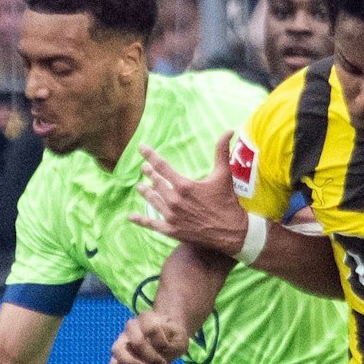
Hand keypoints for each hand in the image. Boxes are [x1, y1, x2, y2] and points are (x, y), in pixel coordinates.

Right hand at [110, 308, 189, 363]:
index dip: (160, 341)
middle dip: (150, 355)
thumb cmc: (173, 338)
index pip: (150, 327)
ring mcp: (124, 340)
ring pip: (117, 350)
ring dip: (132, 362)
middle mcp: (132, 327)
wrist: (169, 337)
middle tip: (162, 362)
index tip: (168, 348)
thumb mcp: (180, 339)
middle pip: (135, 340)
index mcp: (146, 318)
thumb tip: (159, 350)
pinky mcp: (120, 355)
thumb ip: (172, 343)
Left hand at [130, 132, 248, 255]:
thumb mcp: (224, 175)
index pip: (161, 166)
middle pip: (155, 183)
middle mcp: (174, 200)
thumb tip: (229, 130)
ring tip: (140, 187)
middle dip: (149, 174)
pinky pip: (152, 224)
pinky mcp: (172, 230)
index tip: (141, 148)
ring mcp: (171, 216)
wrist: (231, 233)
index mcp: (184, 185)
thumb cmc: (227, 203)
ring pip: (152, 200)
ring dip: (145, 192)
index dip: (150, 155)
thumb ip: (222, 152)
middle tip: (144, 169)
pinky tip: (131, 216)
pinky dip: (141, 220)